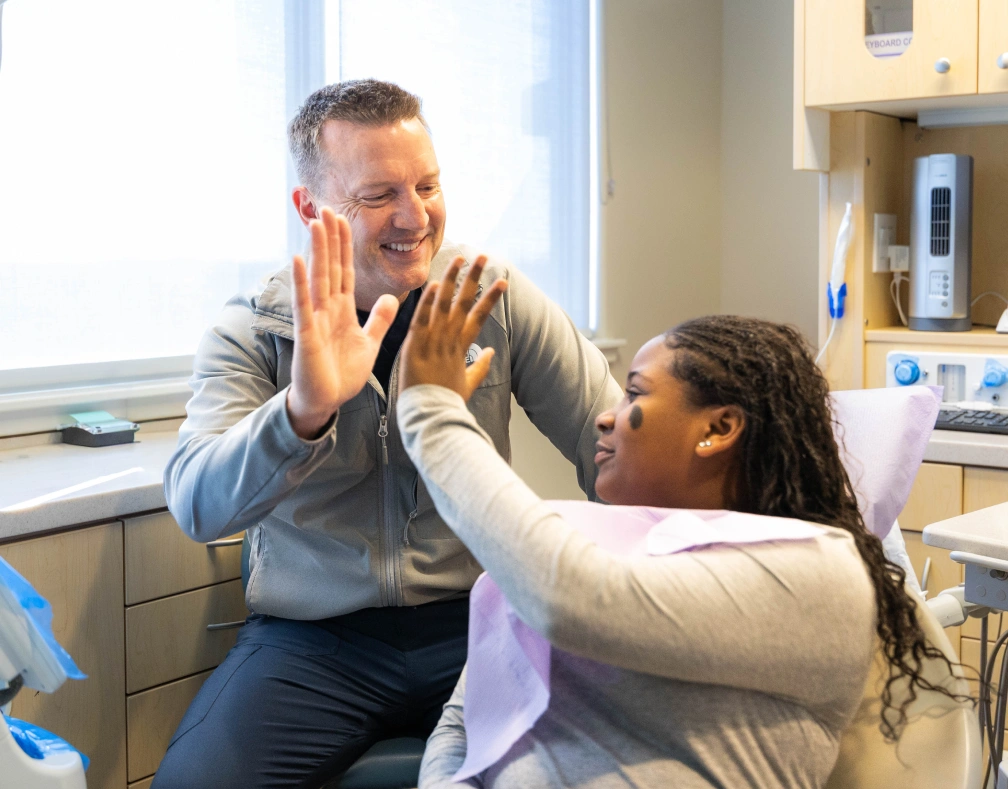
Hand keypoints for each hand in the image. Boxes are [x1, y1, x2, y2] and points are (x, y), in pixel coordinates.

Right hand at [287, 208, 398, 437]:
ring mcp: (315, 319)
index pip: (346, 272)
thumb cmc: (342, 375)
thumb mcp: (369, 344)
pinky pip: (304, 304)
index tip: (345, 220)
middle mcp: (327, 310)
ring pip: (317, 279)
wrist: (326, 402)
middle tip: (328, 208)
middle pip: (331, 267)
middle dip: (331, 239)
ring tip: (316, 223)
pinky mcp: (307, 334)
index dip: (346, 247)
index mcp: (343, 311)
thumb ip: (380, 321)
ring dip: (317, 251)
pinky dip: (301, 283)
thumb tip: (393, 298)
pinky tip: (298, 260)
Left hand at [399, 255, 506, 400]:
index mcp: (463, 348)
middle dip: (475, 279)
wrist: (431, 417)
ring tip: (460, 260)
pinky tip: (435, 285)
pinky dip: (428, 304)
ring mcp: (434, 343)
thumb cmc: (447, 402)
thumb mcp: (468, 384)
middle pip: (466, 304)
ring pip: (445, 306)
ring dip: (452, 281)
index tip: (502, 281)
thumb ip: (480, 366)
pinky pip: (422, 320)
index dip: (491, 298)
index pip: (480, 316)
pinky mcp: (416, 348)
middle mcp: (451, 341)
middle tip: (483, 257)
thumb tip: (491, 352)